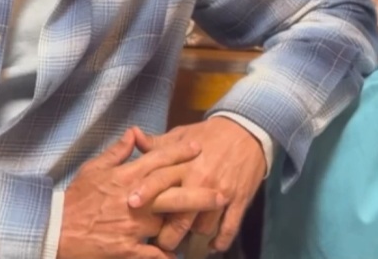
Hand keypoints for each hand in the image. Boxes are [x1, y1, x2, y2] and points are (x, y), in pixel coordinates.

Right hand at [57, 128, 225, 258]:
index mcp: (125, 177)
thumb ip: (117, 151)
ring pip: (168, 223)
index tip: (198, 148)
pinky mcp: (128, 249)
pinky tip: (180, 256)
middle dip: (199, 193)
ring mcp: (133, 226)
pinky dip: (168, 256)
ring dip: (188, 224)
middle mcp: (134, 200)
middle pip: (172, 193)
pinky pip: (154, 254)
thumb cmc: (77, 197)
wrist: (58, 228)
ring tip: (209, 225)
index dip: (179, 153)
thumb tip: (134, 133)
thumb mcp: (94, 168)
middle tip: (221, 192)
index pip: (157, 161)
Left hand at [128, 118, 265, 253]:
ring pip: (203, 227)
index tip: (131, 205)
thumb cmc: (208, 135)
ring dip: (193, 237)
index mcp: (183, 163)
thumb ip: (157, 142)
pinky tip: (212, 245)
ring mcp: (221, 193)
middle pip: (180, 216)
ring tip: (184, 242)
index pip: (159, 178)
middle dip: (167, 235)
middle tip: (159, 243)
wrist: (245, 132)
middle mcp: (201, 180)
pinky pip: (228, 229)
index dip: (145, 192)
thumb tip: (133, 135)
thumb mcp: (181, 135)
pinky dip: (220, 241)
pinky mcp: (239, 202)